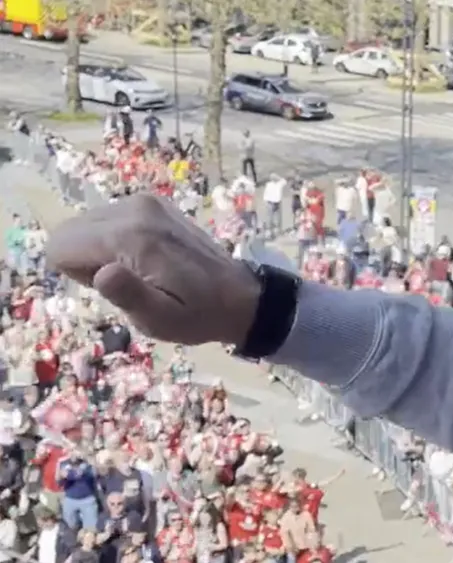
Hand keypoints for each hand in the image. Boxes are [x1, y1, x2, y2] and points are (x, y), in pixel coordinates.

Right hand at [45, 194, 260, 345]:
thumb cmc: (197, 315)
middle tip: (129, 282)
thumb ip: (128, 296)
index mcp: (131, 237)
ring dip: (101, 251)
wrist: (240, 297)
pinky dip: (117, 240)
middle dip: (87, 261)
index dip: (78, 275)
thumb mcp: (161, 319)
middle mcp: (134, 208)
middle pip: (70, 231)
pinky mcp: (153, 203)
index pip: (60, 246)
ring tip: (142, 272)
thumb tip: (102, 273)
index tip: (114, 287)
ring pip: (87, 224)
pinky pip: (109, 218)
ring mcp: (145, 201)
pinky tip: (149, 259)